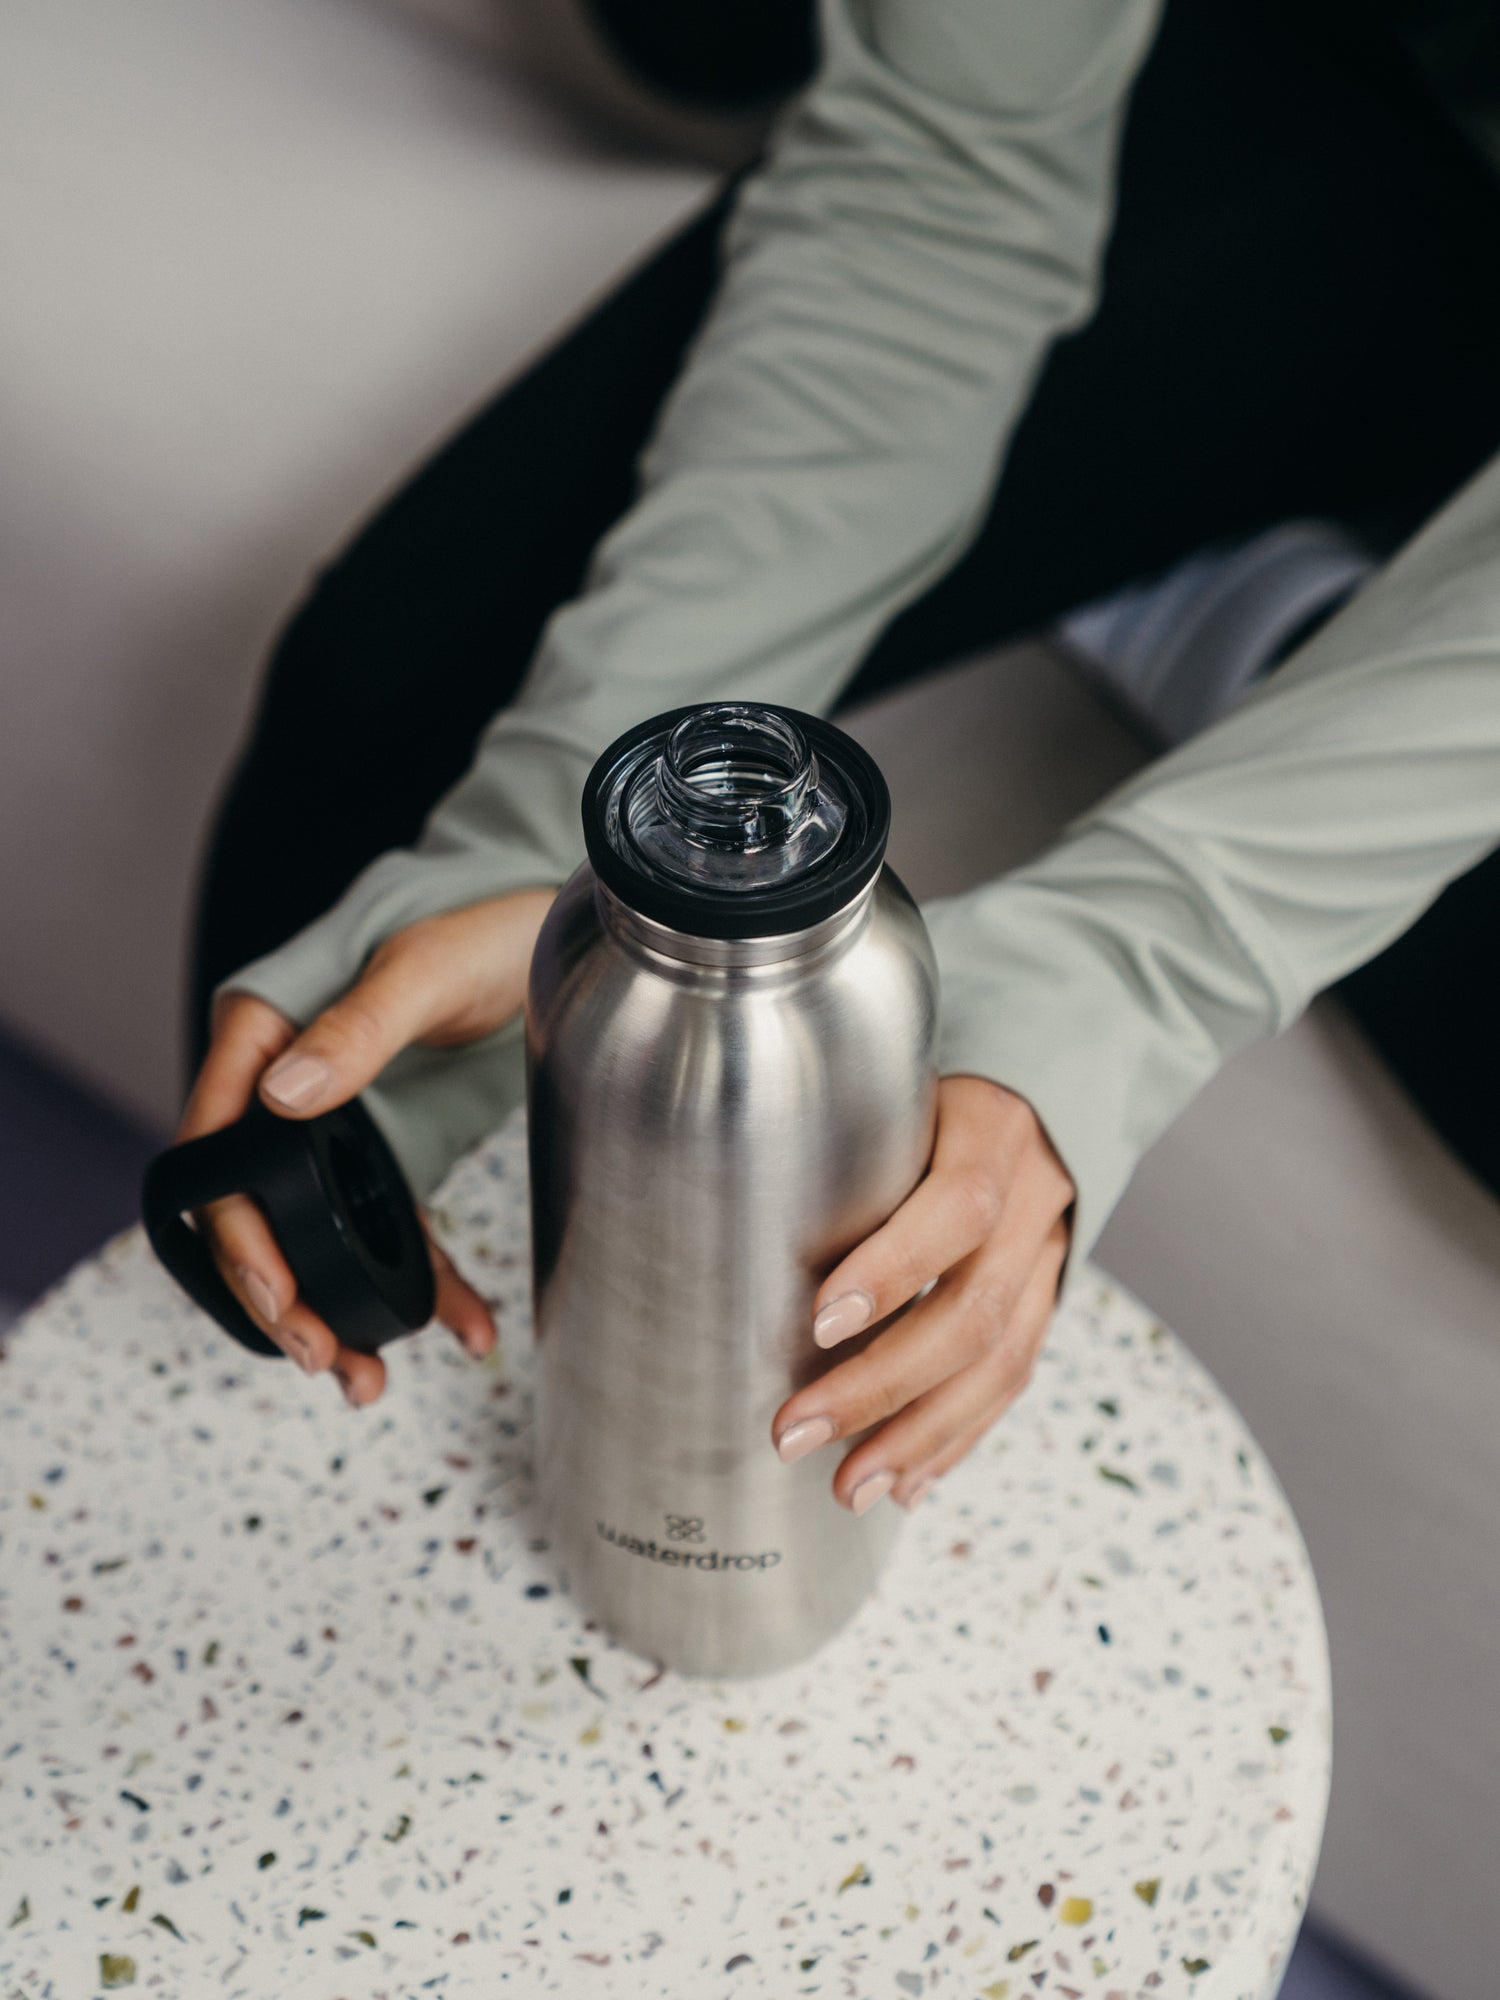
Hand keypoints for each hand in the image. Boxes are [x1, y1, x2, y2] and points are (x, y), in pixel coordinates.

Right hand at [177, 890, 556, 1405]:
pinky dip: (425, 1285)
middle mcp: (287, 1084)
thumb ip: (356, 1028)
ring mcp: (340, 1125)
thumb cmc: (478, 922)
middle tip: (323, 1358)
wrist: (559, 924)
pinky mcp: (395, 1149)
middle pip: (260, 1211)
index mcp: (265, 1030)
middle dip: (285, 1296)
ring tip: (370, 1380)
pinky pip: (397, 1230)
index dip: (236, 1233)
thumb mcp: (422, 968)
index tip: (276, 1295)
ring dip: (346, 1311)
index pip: (218, 1150)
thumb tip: (281, 1093)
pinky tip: (463, 1328)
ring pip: (323, 1236)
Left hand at [770, 1074, 1074, 1511]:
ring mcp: (1049, 1256)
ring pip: (1002, 1364)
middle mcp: (1035, 1196)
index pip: (959, 1205)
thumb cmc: (915, 1096)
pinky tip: (904, 1482)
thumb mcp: (884, 1092)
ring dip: (919, 1437)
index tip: (818, 1323)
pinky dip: (955, 1440)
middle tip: (795, 1433)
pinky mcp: (1048, 1301)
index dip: (895, 1269)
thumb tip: (698, 1197)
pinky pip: (1012, 1384)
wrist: (1025, 1090)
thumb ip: (827, 1138)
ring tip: (848, 1488)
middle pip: (976, 1309)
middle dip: (881, 1385)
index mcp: (992, 1130)